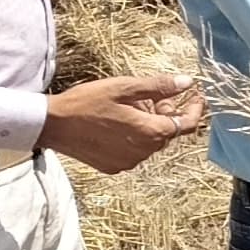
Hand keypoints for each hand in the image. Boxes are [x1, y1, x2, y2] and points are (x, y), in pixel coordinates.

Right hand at [40, 73, 198, 174]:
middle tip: (151, 95)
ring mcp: (129, 162)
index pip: (186, 124)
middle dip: (166, 112)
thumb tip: (187, 83)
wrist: (53, 125)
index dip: (195, 109)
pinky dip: (133, 137)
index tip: (196, 95)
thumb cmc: (87, 102)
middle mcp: (144, 151)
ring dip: (148, 125)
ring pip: (150, 142)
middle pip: (167, 132)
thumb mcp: (124, 88)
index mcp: (150, 132)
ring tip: (129, 107)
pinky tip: (117, 123)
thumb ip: (158, 86)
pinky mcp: (114, 166)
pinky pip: (133, 151)